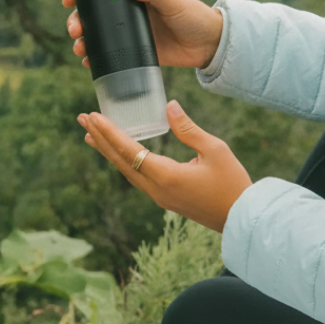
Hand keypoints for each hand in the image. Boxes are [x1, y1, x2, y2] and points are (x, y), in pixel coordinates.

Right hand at [63, 0, 222, 70]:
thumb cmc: (194, 16)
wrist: (210, 45)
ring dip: (84, 42)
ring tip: (79, 49)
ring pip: (99, 37)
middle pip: (94, 17)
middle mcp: (128, 15)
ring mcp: (130, 36)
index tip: (69, 0)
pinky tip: (89, 64)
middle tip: (74, 29)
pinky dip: (98, 60)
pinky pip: (112, 57)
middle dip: (79, 22)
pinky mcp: (136, 55)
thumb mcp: (172, 2)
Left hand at [78, 100, 250, 232]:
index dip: (110, 132)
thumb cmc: (232, 182)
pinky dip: (123, 161)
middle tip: (83, 118)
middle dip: (100, 138)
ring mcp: (159, 196)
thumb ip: (188, 129)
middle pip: (120, 161)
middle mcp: (156, 189)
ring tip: (91, 134)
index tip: (94, 116)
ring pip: (126, 170)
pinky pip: (136, 177)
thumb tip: (169, 106)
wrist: (241, 217)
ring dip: (108, 151)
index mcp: (166, 176)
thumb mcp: (215, 149)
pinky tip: (118, 153)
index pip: (129, 150)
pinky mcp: (165, 198)